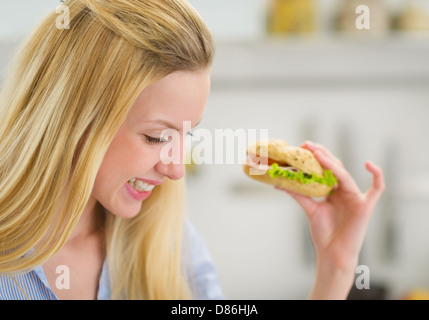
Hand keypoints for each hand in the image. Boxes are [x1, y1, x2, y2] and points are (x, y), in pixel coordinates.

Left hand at [275, 141, 384, 298]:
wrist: (332, 253)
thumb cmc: (323, 233)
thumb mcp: (309, 209)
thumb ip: (298, 194)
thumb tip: (279, 184)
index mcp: (332, 191)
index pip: (325, 169)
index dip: (316, 157)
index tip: (302, 146)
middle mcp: (344, 191)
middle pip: (335, 167)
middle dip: (322, 155)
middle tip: (307, 145)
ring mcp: (355, 197)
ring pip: (345, 175)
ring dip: (332, 163)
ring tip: (318, 153)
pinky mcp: (366, 206)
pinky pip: (377, 189)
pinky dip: (377, 175)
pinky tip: (368, 164)